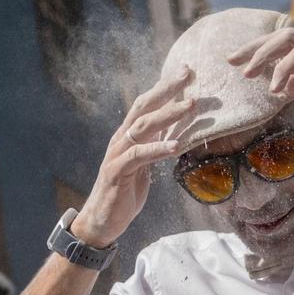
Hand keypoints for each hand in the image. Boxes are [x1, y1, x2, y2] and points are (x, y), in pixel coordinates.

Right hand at [69, 69, 195, 247]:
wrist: (101, 222)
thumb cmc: (124, 194)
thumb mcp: (144, 167)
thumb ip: (154, 148)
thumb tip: (174, 134)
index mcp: (127, 136)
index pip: (146, 105)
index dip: (165, 88)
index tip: (186, 72)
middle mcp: (120, 140)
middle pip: (143, 107)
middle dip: (166, 90)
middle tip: (189, 75)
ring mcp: (117, 154)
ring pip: (142, 127)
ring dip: (168, 115)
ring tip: (191, 106)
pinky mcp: (116, 172)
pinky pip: (137, 155)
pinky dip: (157, 149)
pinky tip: (176, 145)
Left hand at [227, 28, 293, 133]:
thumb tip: (284, 85)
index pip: (288, 45)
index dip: (262, 51)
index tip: (242, 64)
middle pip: (283, 36)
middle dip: (254, 47)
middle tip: (231, 61)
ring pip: (289, 41)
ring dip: (263, 56)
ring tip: (247, 74)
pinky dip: (284, 69)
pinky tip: (274, 87)